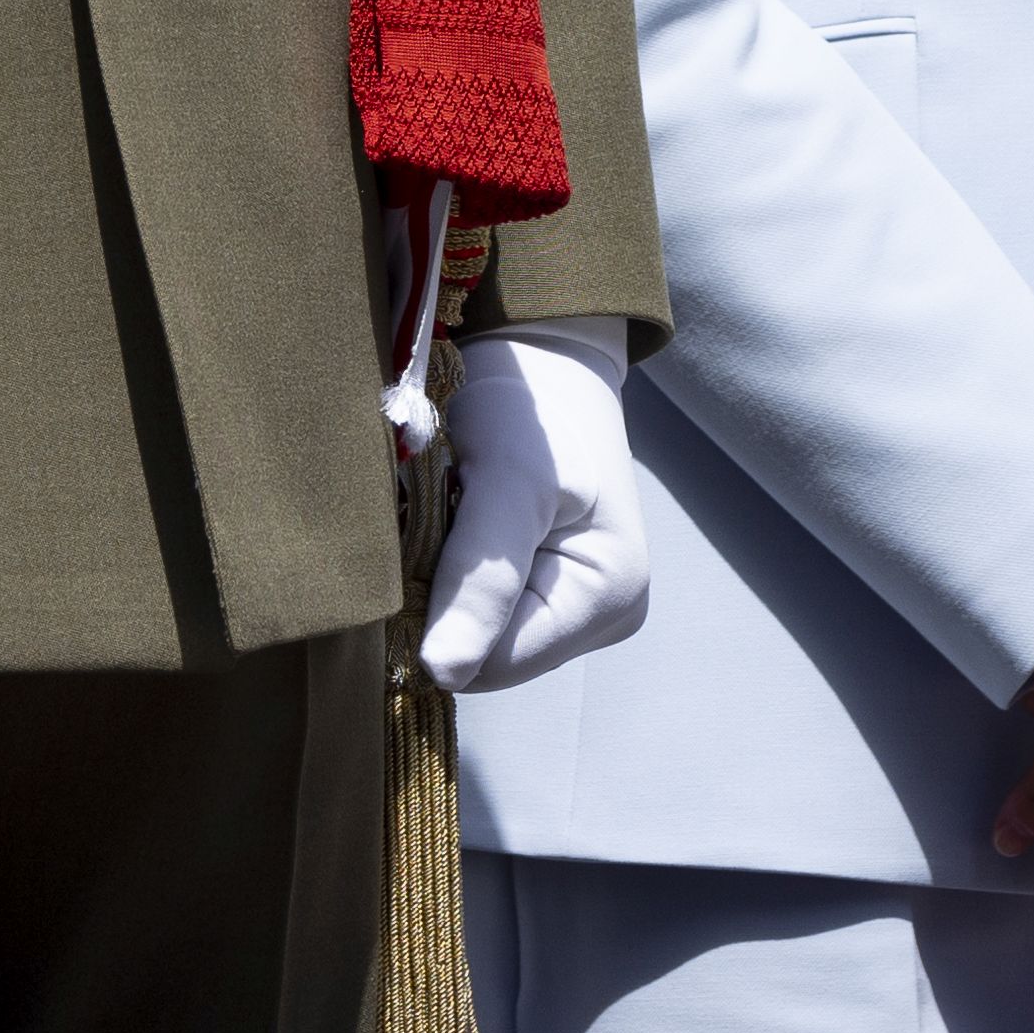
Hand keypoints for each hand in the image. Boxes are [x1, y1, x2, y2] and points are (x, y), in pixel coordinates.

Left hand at [421, 326, 650, 692]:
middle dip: (443, 599)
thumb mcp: (507, 480)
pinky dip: (450, 575)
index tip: (423, 541)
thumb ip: (482, 579)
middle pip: (485, 657)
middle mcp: (602, 619)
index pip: (493, 665)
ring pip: (475, 636)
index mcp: (610, 599)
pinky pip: (478, 611)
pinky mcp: (545, 589)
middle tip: (438, 518)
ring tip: (448, 516)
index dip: (440, 619)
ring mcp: (576, 607)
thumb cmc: (530, 406)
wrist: (540, 359)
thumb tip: (442, 673)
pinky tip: (455, 527)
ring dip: (442, 585)